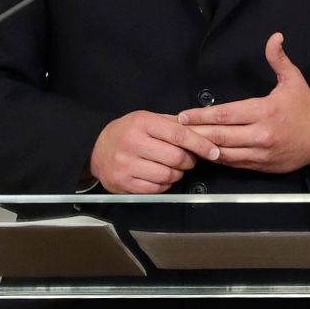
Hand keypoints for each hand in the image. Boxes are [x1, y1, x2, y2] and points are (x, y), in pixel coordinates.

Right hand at [89, 109, 218, 194]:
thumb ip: (172, 124)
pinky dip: (164, 184)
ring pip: (167, 175)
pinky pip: (155, 189)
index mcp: (143, 123)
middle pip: (175, 157)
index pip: (179, 134)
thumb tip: (201, 130)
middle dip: (188, 161)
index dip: (200, 144)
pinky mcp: (122, 184)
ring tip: (173, 167)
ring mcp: (126, 165)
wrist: (96, 150)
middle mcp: (133, 143)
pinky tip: (161, 176)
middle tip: (188, 159)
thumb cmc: (127, 132)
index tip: (213, 151)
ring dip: (177, 174)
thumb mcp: (147, 119)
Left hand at [177, 32, 309, 173]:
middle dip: (195, 133)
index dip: (202, 116)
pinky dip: (217, 158)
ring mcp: (259, 153)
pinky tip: (204, 153)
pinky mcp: (259, 166)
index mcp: (265, 111)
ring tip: (183, 144)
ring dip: (202, 148)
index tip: (183, 116)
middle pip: (219, 135)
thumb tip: (274, 37)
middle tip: (174, 131)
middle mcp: (259, 134)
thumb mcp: (294, 80)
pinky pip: (232, 163)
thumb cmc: (305, 107)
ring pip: (223, 152)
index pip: (226, 114)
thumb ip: (278, 59)